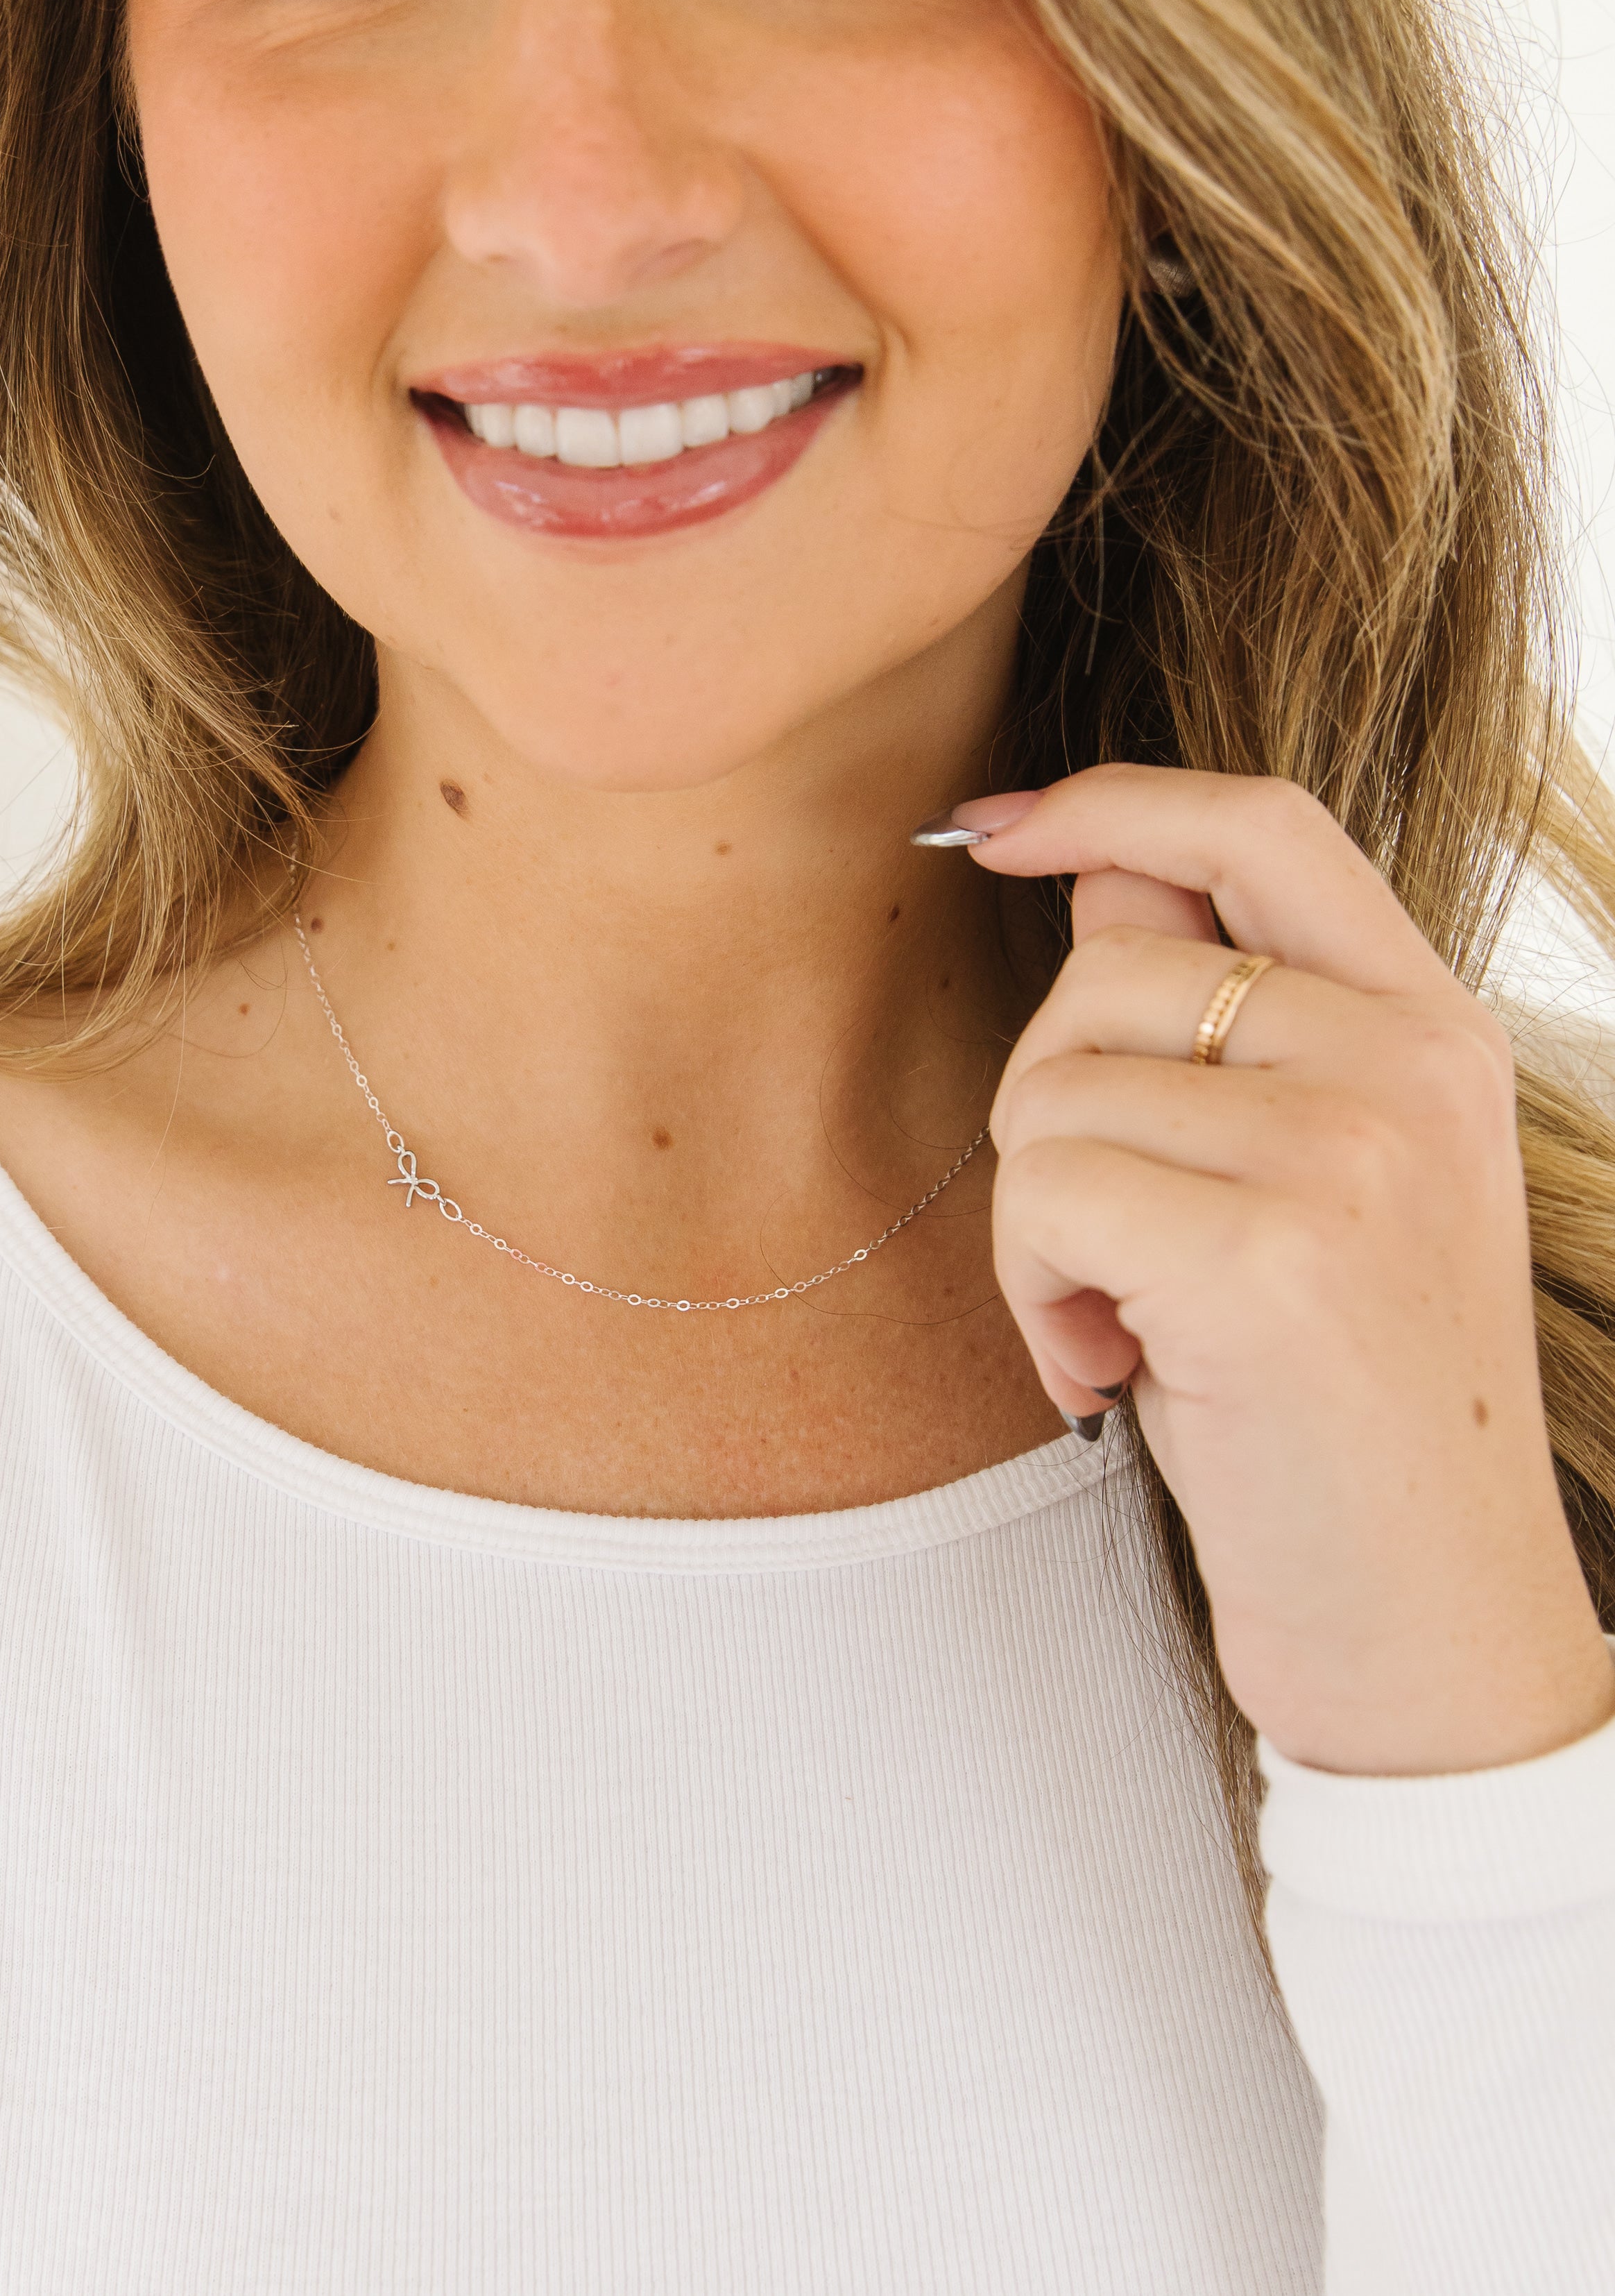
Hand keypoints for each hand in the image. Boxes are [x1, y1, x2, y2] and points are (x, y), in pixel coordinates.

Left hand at [960, 764, 1614, 1776]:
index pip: (1263, 824)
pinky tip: (1113, 1374)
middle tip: (1106, 1255)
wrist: (1433, 1633)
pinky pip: (1046, 1192)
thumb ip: (1214, 1021)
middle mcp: (1410, 1065)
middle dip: (1045, 1109)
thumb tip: (1089, 863)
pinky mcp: (1275, 1257)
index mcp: (1431, 1029)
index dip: (1112, 798)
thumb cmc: (1334, 1414)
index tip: (998, 826)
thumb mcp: (1299, 1185)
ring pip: (1051, 1087)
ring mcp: (1353, 1153)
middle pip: (1102, 970)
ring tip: (1123, 1328)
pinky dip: (1035, 1293)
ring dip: (1037, 1226)